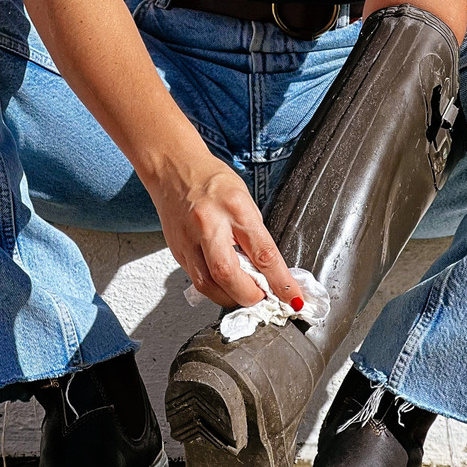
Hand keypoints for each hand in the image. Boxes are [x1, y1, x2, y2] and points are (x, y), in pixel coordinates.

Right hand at [155, 161, 303, 310]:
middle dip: (251, 295)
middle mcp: (208, 224)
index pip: (263, 253)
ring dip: (231, 297)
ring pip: (208, 285)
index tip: (293, 298)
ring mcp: (188, 239)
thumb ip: (254, 234)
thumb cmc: (211, 180)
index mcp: (234, 207)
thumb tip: (268, 269)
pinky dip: (215, 288)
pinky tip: (224, 284)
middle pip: (229, 275)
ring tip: (245, 292)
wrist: (173, 168)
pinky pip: (196, 280)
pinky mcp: (177, 251)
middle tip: (264, 298)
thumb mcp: (244, 199)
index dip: (281, 282)